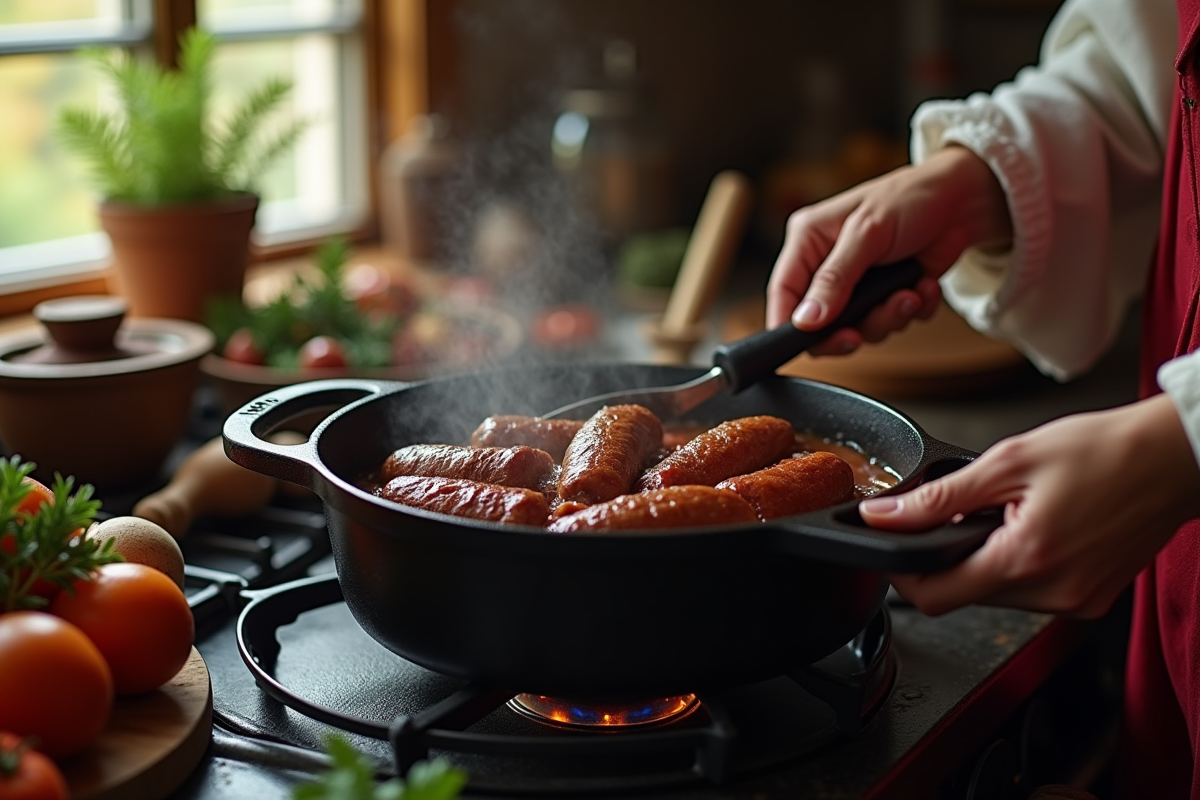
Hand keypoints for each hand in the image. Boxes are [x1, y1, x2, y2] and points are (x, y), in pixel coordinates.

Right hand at [766, 146, 1012, 355]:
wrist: (964, 199)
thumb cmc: (911, 197)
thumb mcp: (867, 234)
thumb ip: (834, 280)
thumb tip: (806, 319)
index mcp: (808, 241)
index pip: (783, 292)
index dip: (788, 325)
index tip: (808, 344)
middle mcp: (827, 265)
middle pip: (818, 322)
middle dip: (850, 328)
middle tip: (862, 333)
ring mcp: (857, 283)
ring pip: (857, 328)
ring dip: (888, 317)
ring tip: (909, 293)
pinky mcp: (885, 294)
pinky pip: (889, 323)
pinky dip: (910, 312)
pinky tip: (922, 287)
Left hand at [863, 395, 1199, 617]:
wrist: (1175, 457)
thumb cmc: (1105, 451)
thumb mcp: (1009, 461)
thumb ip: (939, 497)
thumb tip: (887, 515)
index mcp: (1027, 561)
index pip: (934, 597)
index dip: (901, 572)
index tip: (891, 541)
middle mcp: (1053, 594)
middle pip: (963, 595)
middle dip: (947, 556)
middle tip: (959, 511)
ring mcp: (1075, 601)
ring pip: (996, 594)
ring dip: (984, 558)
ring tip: (1006, 513)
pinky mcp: (1090, 599)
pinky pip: (1032, 592)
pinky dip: (1017, 563)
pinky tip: (1034, 527)